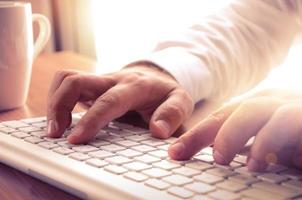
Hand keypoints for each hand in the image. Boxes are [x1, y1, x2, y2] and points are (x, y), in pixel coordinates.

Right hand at [46, 64, 193, 143]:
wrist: (155, 78)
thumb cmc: (165, 93)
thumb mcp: (180, 101)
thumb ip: (173, 114)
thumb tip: (158, 130)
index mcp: (135, 86)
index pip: (108, 101)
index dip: (91, 120)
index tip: (76, 140)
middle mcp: (112, 80)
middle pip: (75, 80)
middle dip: (59, 106)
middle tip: (57, 135)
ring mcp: (99, 81)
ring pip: (65, 79)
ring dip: (54, 102)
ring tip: (55, 130)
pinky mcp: (91, 87)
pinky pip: (66, 86)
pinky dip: (57, 101)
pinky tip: (60, 121)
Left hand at [168, 89, 301, 170]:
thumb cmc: (301, 142)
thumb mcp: (269, 146)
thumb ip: (247, 146)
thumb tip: (215, 157)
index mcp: (258, 110)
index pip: (219, 119)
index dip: (194, 135)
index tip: (173, 153)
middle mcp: (272, 105)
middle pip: (229, 112)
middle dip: (203, 132)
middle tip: (183, 154)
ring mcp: (291, 107)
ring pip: (253, 110)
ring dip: (232, 134)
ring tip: (220, 159)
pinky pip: (285, 122)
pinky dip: (267, 141)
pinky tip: (258, 162)